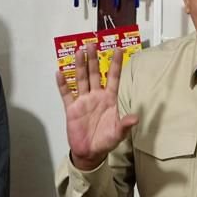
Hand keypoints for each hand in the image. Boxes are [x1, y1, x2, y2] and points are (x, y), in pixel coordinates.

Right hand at [55, 44, 138, 169]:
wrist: (90, 152)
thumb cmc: (106, 141)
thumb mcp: (118, 133)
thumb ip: (125, 124)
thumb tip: (136, 117)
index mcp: (109, 99)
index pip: (113, 78)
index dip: (115, 64)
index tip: (118, 49)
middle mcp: (96, 96)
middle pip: (95, 74)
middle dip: (93, 59)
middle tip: (92, 44)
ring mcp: (83, 101)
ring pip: (81, 80)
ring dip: (79, 66)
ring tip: (78, 52)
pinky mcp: (71, 109)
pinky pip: (66, 94)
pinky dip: (62, 84)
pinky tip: (60, 73)